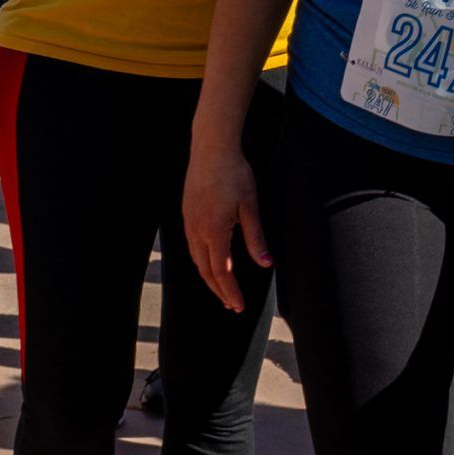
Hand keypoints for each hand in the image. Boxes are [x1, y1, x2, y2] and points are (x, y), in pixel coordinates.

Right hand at [182, 141, 269, 315]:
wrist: (212, 148)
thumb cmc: (234, 173)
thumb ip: (256, 238)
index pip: (221, 272)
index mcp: (214, 232)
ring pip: (196, 259)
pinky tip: (210, 260)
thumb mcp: (250, 206)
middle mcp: (197, 230)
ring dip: (209, 277)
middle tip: (232, 305)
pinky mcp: (187, 212)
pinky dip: (201, 260)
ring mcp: (189, 221)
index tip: (239, 306)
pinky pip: (192, 245)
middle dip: (219, 290)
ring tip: (222, 288)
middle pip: (205, 270)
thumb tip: (266, 263)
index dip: (230, 292)